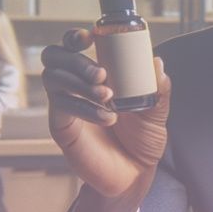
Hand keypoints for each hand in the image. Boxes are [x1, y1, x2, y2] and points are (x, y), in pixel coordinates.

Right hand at [43, 30, 170, 198]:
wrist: (133, 175)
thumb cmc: (142, 140)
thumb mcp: (156, 113)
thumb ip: (159, 91)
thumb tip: (157, 63)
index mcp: (95, 73)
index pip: (72, 45)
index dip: (74, 36)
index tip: (90, 37)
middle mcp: (74, 84)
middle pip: (54, 56)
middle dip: (76, 60)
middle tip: (102, 74)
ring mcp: (64, 104)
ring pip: (53, 78)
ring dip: (80, 82)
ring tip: (108, 97)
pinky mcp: (61, 126)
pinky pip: (62, 107)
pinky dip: (84, 108)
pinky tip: (107, 117)